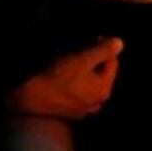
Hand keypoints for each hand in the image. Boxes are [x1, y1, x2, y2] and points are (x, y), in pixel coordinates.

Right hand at [8, 37, 123, 118]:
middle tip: (80, 50)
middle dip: (94, 60)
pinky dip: (76, 84)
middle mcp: (98, 103)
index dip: (104, 47)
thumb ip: (103, 50)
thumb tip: (120, 43)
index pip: (113, 63)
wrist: (32, 98)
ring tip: (71, 63)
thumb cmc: (57, 77)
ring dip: (85, 72)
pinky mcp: (71, 112)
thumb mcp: (82, 59)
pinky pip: (79, 93)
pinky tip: (64, 78)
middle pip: (102, 74)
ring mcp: (84, 110)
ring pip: (90, 84)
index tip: (94, 38)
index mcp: (104, 89)